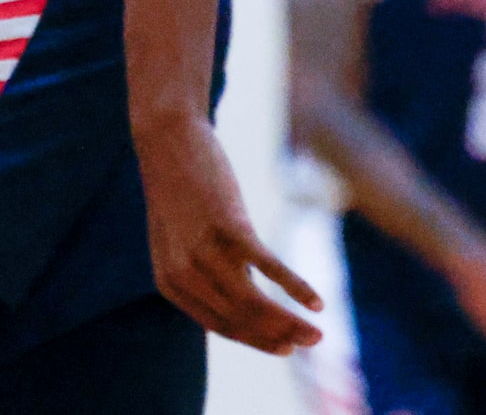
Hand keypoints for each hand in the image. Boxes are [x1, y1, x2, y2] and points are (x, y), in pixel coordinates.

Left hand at [134, 115, 322, 353]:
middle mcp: (183, 272)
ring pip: (254, 303)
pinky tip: (317, 303)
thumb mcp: (183, 240)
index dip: (256, 341)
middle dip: (279, 337)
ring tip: (319, 334)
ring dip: (290, 323)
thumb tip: (247, 302)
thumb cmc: (180, 192)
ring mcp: (204, 250)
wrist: (166, 139)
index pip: (221, 326)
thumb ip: (208, 272)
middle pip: (240, 319)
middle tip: (312, 344)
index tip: (285, 347)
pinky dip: (295, 287)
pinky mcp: (228, 225)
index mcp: (170, 282)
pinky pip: (268, 267)